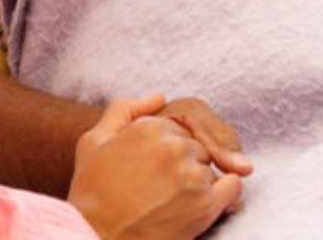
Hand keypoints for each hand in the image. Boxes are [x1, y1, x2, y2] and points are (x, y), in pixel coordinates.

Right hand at [67, 94, 243, 239]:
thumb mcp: (94, 141)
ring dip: (198, 182)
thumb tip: (160, 96)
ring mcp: (191, 174)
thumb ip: (125, 109)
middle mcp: (173, 146)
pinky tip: (203, 203)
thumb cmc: (91, 193)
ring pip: (209, 168)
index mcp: (149, 127)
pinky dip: (224, 193)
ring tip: (174, 201)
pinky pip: (231, 187)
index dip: (166, 150)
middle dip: (183, 163)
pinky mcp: (205, 205)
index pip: (175, 129)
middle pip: (194, 147)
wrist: (94, 237)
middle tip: (163, 188)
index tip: (155, 170)